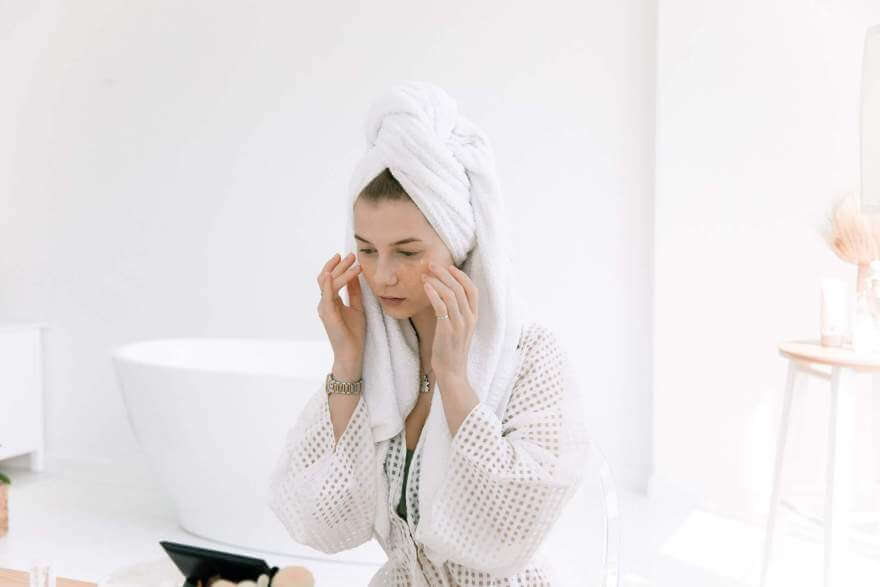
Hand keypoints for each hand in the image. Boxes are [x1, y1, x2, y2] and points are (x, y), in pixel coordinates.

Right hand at [317, 252, 365, 364]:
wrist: (352, 353)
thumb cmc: (354, 333)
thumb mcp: (357, 307)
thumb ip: (354, 292)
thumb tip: (356, 275)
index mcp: (331, 301)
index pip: (330, 279)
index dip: (337, 266)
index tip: (349, 256)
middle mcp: (325, 303)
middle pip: (326, 277)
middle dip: (339, 265)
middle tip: (351, 255)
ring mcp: (324, 308)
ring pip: (327, 283)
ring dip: (340, 271)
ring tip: (352, 261)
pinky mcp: (327, 315)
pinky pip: (326, 296)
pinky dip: (328, 284)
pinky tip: (330, 275)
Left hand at [421, 262, 478, 379]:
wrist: (452, 372)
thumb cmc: (450, 351)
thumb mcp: (457, 329)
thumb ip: (454, 314)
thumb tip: (441, 297)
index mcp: (473, 317)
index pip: (472, 290)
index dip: (461, 276)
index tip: (449, 267)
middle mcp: (469, 319)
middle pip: (460, 288)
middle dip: (445, 274)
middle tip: (431, 264)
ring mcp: (460, 324)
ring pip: (451, 295)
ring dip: (437, 281)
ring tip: (424, 275)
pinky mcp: (448, 330)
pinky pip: (442, 307)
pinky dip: (433, 294)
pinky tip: (426, 287)